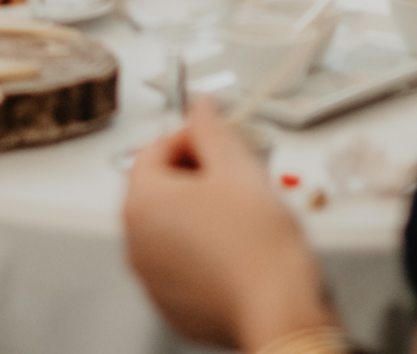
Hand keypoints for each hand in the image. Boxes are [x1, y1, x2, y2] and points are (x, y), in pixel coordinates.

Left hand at [123, 102, 335, 350]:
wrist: (280, 309)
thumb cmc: (259, 246)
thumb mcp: (236, 167)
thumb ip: (211, 128)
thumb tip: (201, 108)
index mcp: (142, 202)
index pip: (155, 149)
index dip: (191, 135)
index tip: (217, 136)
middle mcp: (136, 242)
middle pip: (160, 189)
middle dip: (197, 174)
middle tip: (234, 172)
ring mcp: (153, 277)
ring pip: (172, 227)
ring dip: (201, 212)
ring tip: (242, 211)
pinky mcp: (174, 304)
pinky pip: (183, 263)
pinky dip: (204, 250)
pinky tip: (237, 246)